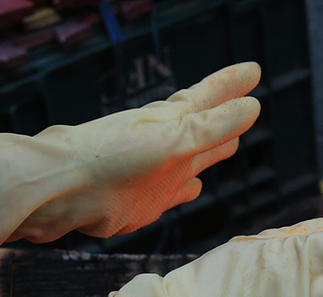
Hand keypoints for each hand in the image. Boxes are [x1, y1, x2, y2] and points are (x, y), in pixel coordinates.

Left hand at [0, 62, 261, 257]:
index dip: (232, 84)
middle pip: (207, 127)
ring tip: (231, 146)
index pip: (210, 96)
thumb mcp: (173, 139)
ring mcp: (160, 174)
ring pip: (195, 159)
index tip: (254, 70)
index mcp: (174, 123)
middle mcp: (169, 146)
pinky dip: (188, 188)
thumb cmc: (115, 158)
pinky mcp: (149, 201)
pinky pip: (177, 191)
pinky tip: (193, 189)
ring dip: (212, 151)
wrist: (68, 190)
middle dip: (227, 116)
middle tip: (246, 105)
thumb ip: (213, 126)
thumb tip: (253, 107)